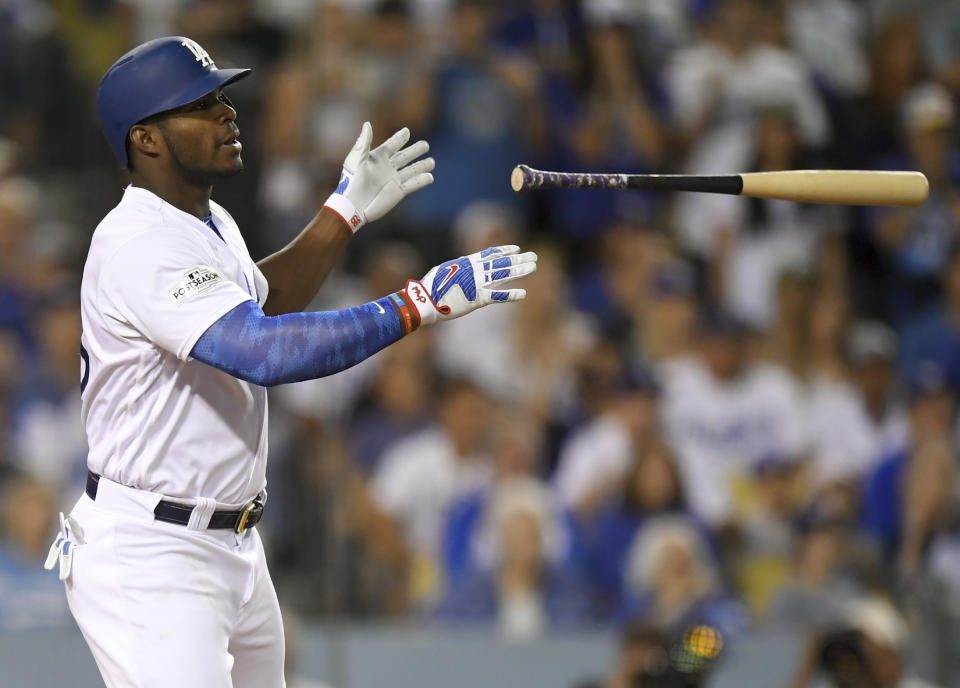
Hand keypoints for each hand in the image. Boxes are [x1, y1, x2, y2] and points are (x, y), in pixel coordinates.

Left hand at [324, 122, 433, 231]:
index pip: (392, 145)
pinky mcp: (398, 192)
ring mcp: (393, 180)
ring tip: (432, 161)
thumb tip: (368, 124)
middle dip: (415, 150)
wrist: (354, 204)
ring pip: (412, 170)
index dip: (399, 138)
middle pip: (405, 156)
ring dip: (422, 166)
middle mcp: (387, 168)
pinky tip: (430, 177)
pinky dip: (421, 181)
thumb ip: (364, 142)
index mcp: (377, 158)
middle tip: (425, 144)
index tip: (406, 131)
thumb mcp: (356, 159)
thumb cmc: (352, 181)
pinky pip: (412, 185)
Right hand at [403, 245, 536, 324]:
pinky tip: (523, 293)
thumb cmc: (430, 288)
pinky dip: (511, 294)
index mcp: (466, 263)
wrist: (425, 301)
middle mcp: (475, 270)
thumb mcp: (444, 271)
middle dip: (519, 259)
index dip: (505, 251)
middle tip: (534, 256)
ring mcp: (477, 283)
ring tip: (533, 267)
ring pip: (504, 274)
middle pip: (502, 263)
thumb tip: (463, 266)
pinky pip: (498, 296)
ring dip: (520, 270)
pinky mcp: (477, 298)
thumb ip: (457, 269)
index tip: (517, 249)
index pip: (490, 254)